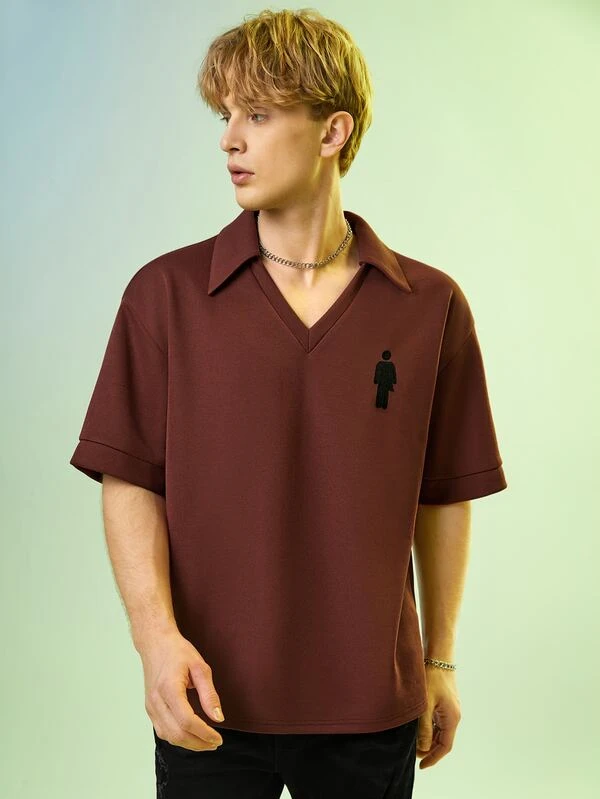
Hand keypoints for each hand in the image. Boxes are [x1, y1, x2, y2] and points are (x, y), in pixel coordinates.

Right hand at [139, 629, 224, 751]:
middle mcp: (156, 701)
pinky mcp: (150, 709)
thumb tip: (218, 718)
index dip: (204, 734)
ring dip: (188, 744)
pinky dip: (178, 738)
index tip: (218, 738)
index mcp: (169, 688)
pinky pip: (162, 731)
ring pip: (168, 736)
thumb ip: (209, 694)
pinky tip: (191, 736)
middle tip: (215, 743)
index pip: (186, 721)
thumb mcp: (200, 667)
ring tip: (206, 742)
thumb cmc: (178, 651)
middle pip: (177, 734)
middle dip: (198, 743)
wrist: (155, 643)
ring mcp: (150, 707)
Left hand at [416, 666, 460, 768]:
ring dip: (429, 739)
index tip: (421, 766)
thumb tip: (423, 748)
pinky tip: (418, 728)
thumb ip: (424, 728)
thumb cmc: (432, 678)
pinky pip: (438, 721)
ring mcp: (450, 709)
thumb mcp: (425, 705)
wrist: (438, 657)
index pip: (445, 747)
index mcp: (452, 718)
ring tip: (413, 743)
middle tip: (413, 755)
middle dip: (429, 750)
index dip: (433, 758)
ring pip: (440, 731)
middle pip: (443, 740)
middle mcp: (454, 716)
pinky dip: (429, 728)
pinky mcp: (445, 703)